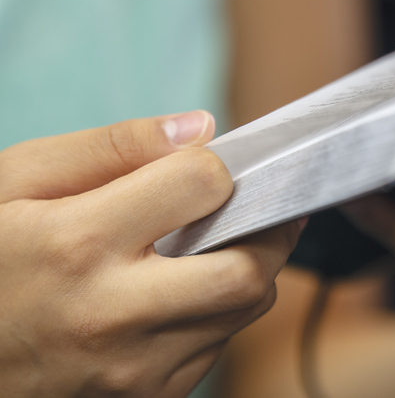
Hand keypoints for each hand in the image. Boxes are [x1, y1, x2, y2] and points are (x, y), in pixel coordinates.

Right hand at [0, 112, 303, 397]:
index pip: (203, 185)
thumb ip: (112, 146)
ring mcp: (130, 368)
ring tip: (213, 246)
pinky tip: (176, 294)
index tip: (200, 169)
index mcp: (78, 243)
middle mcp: (112, 313)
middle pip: (249, 268)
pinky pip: (216, 347)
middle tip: (254, 206)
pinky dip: (214, 313)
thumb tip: (202, 128)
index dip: (211, 166)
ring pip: (245, 309)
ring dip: (247, 268)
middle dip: (267, 227)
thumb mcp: (16, 183)